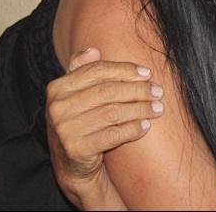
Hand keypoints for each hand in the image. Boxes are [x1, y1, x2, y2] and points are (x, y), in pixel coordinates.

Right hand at [46, 48, 163, 208]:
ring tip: (158, 108)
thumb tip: (93, 50)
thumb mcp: (75, 95)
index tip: (147, 73)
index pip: (96, 71)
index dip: (124, 70)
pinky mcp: (76, 150)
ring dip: (140, 108)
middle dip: (137, 89)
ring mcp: (65, 130)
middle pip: (107, 91)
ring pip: (112, 112)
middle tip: (158, 91)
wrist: (72, 165)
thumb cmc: (81, 121)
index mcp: (57, 88)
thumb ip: (82, 70)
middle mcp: (57, 108)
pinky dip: (133, 128)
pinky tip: (146, 125)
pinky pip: (113, 134)